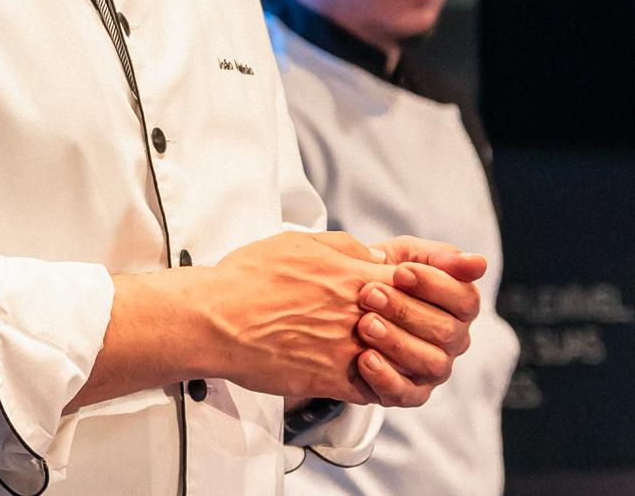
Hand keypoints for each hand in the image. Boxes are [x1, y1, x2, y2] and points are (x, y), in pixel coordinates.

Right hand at [201, 231, 403, 404]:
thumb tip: (376, 256)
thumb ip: (345, 248)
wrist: (215, 320)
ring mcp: (345, 350)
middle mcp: (356, 314)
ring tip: (385, 351)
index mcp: (352, 277)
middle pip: (412, 323)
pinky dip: (375, 384)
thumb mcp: (299, 243)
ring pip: (397, 360)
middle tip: (400, 324)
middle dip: (413, 324)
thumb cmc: (248, 278)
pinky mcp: (329, 380)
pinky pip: (371, 390)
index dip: (419, 289)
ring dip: (396, 356)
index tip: (411, 293)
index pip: (412, 284)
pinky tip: (364, 375)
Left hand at [350, 235, 483, 406]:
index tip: (400, 271)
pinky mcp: (411, 392)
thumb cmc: (384, 273)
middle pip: (445, 331)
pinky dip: (386, 378)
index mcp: (460, 305)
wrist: (345, 301)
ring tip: (365, 325)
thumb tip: (479, 263)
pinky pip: (407, 394)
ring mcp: (435, 369)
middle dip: (405, 311)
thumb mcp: (406, 255)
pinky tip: (365, 359)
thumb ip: (439, 256)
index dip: (434, 285)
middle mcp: (454, 340)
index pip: (464, 299)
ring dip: (396, 343)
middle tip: (370, 295)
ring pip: (430, 363)